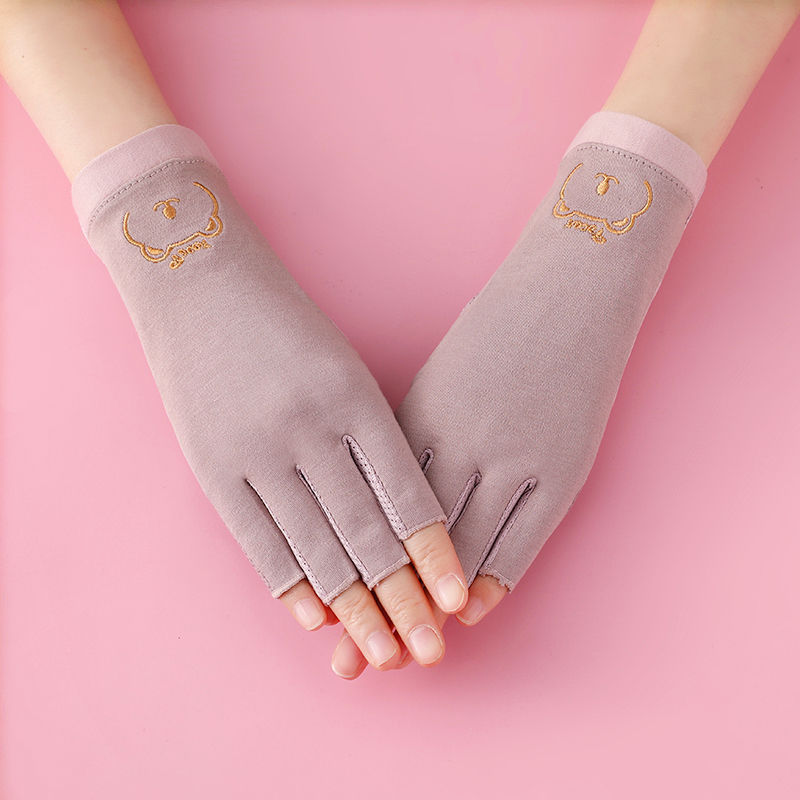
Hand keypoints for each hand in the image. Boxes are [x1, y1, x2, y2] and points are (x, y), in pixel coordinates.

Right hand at [73, 126, 467, 670]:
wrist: (194, 277)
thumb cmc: (284, 319)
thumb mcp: (341, 363)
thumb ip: (368, 433)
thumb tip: (400, 514)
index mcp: (352, 396)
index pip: (406, 492)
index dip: (434, 553)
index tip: (460, 601)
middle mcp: (306, 427)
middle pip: (366, 532)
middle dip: (401, 600)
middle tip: (430, 652)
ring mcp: (254, 448)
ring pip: (315, 544)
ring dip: (351, 607)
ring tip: (380, 654)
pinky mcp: (209, 463)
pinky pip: (256, 537)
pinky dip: (288, 582)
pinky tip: (315, 618)